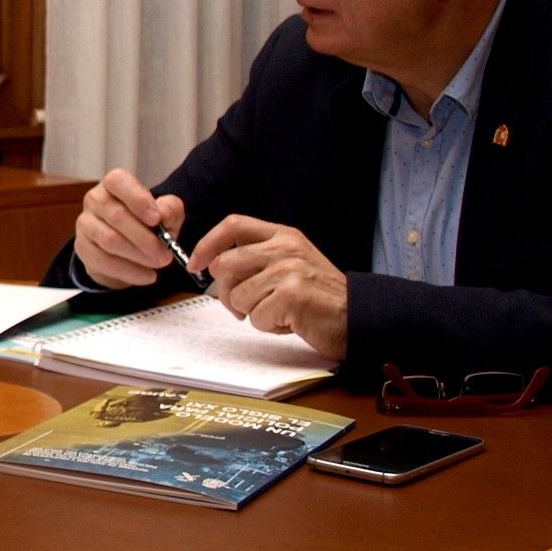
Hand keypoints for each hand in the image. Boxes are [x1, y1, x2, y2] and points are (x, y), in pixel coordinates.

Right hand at [72, 168, 187, 288]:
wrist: (129, 247)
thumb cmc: (148, 222)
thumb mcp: (166, 212)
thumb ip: (169, 209)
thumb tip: (162, 215)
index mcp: (114, 184)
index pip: (118, 182)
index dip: (137, 199)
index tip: (156, 219)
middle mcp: (94, 199)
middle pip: (116, 216)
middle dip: (144, 238)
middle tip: (165, 254)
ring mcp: (85, 223)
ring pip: (109, 240)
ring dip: (138, 256)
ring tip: (158, 264)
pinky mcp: (82, 247)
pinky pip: (103, 261)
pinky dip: (129, 271)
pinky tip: (147, 276)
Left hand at [188, 216, 348, 359]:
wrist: (356, 316)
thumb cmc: (319, 296)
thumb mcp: (291, 263)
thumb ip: (256, 257)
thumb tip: (213, 263)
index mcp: (283, 235)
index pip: (233, 225)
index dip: (208, 243)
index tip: (195, 264)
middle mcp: (286, 247)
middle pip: (226, 265)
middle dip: (226, 293)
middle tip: (245, 306)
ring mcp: (289, 270)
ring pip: (238, 295)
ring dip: (253, 313)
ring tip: (280, 311)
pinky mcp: (292, 295)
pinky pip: (256, 316)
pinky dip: (269, 326)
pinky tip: (290, 321)